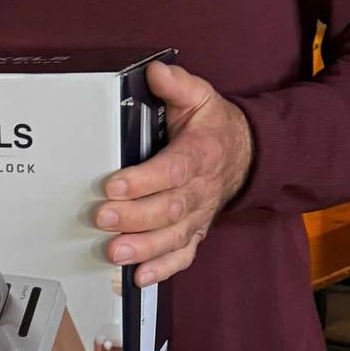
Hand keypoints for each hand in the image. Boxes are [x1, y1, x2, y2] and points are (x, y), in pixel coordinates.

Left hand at [94, 59, 253, 284]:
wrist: (247, 154)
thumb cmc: (214, 127)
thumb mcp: (200, 97)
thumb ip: (177, 85)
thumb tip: (156, 72)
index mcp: (200, 154)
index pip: (172, 170)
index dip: (144, 180)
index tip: (114, 184)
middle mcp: (200, 189)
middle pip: (169, 208)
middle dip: (135, 217)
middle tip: (102, 218)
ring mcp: (199, 214)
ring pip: (173, 236)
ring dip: (144, 248)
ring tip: (115, 253)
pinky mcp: (195, 231)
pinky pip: (183, 255)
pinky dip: (163, 269)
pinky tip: (139, 277)